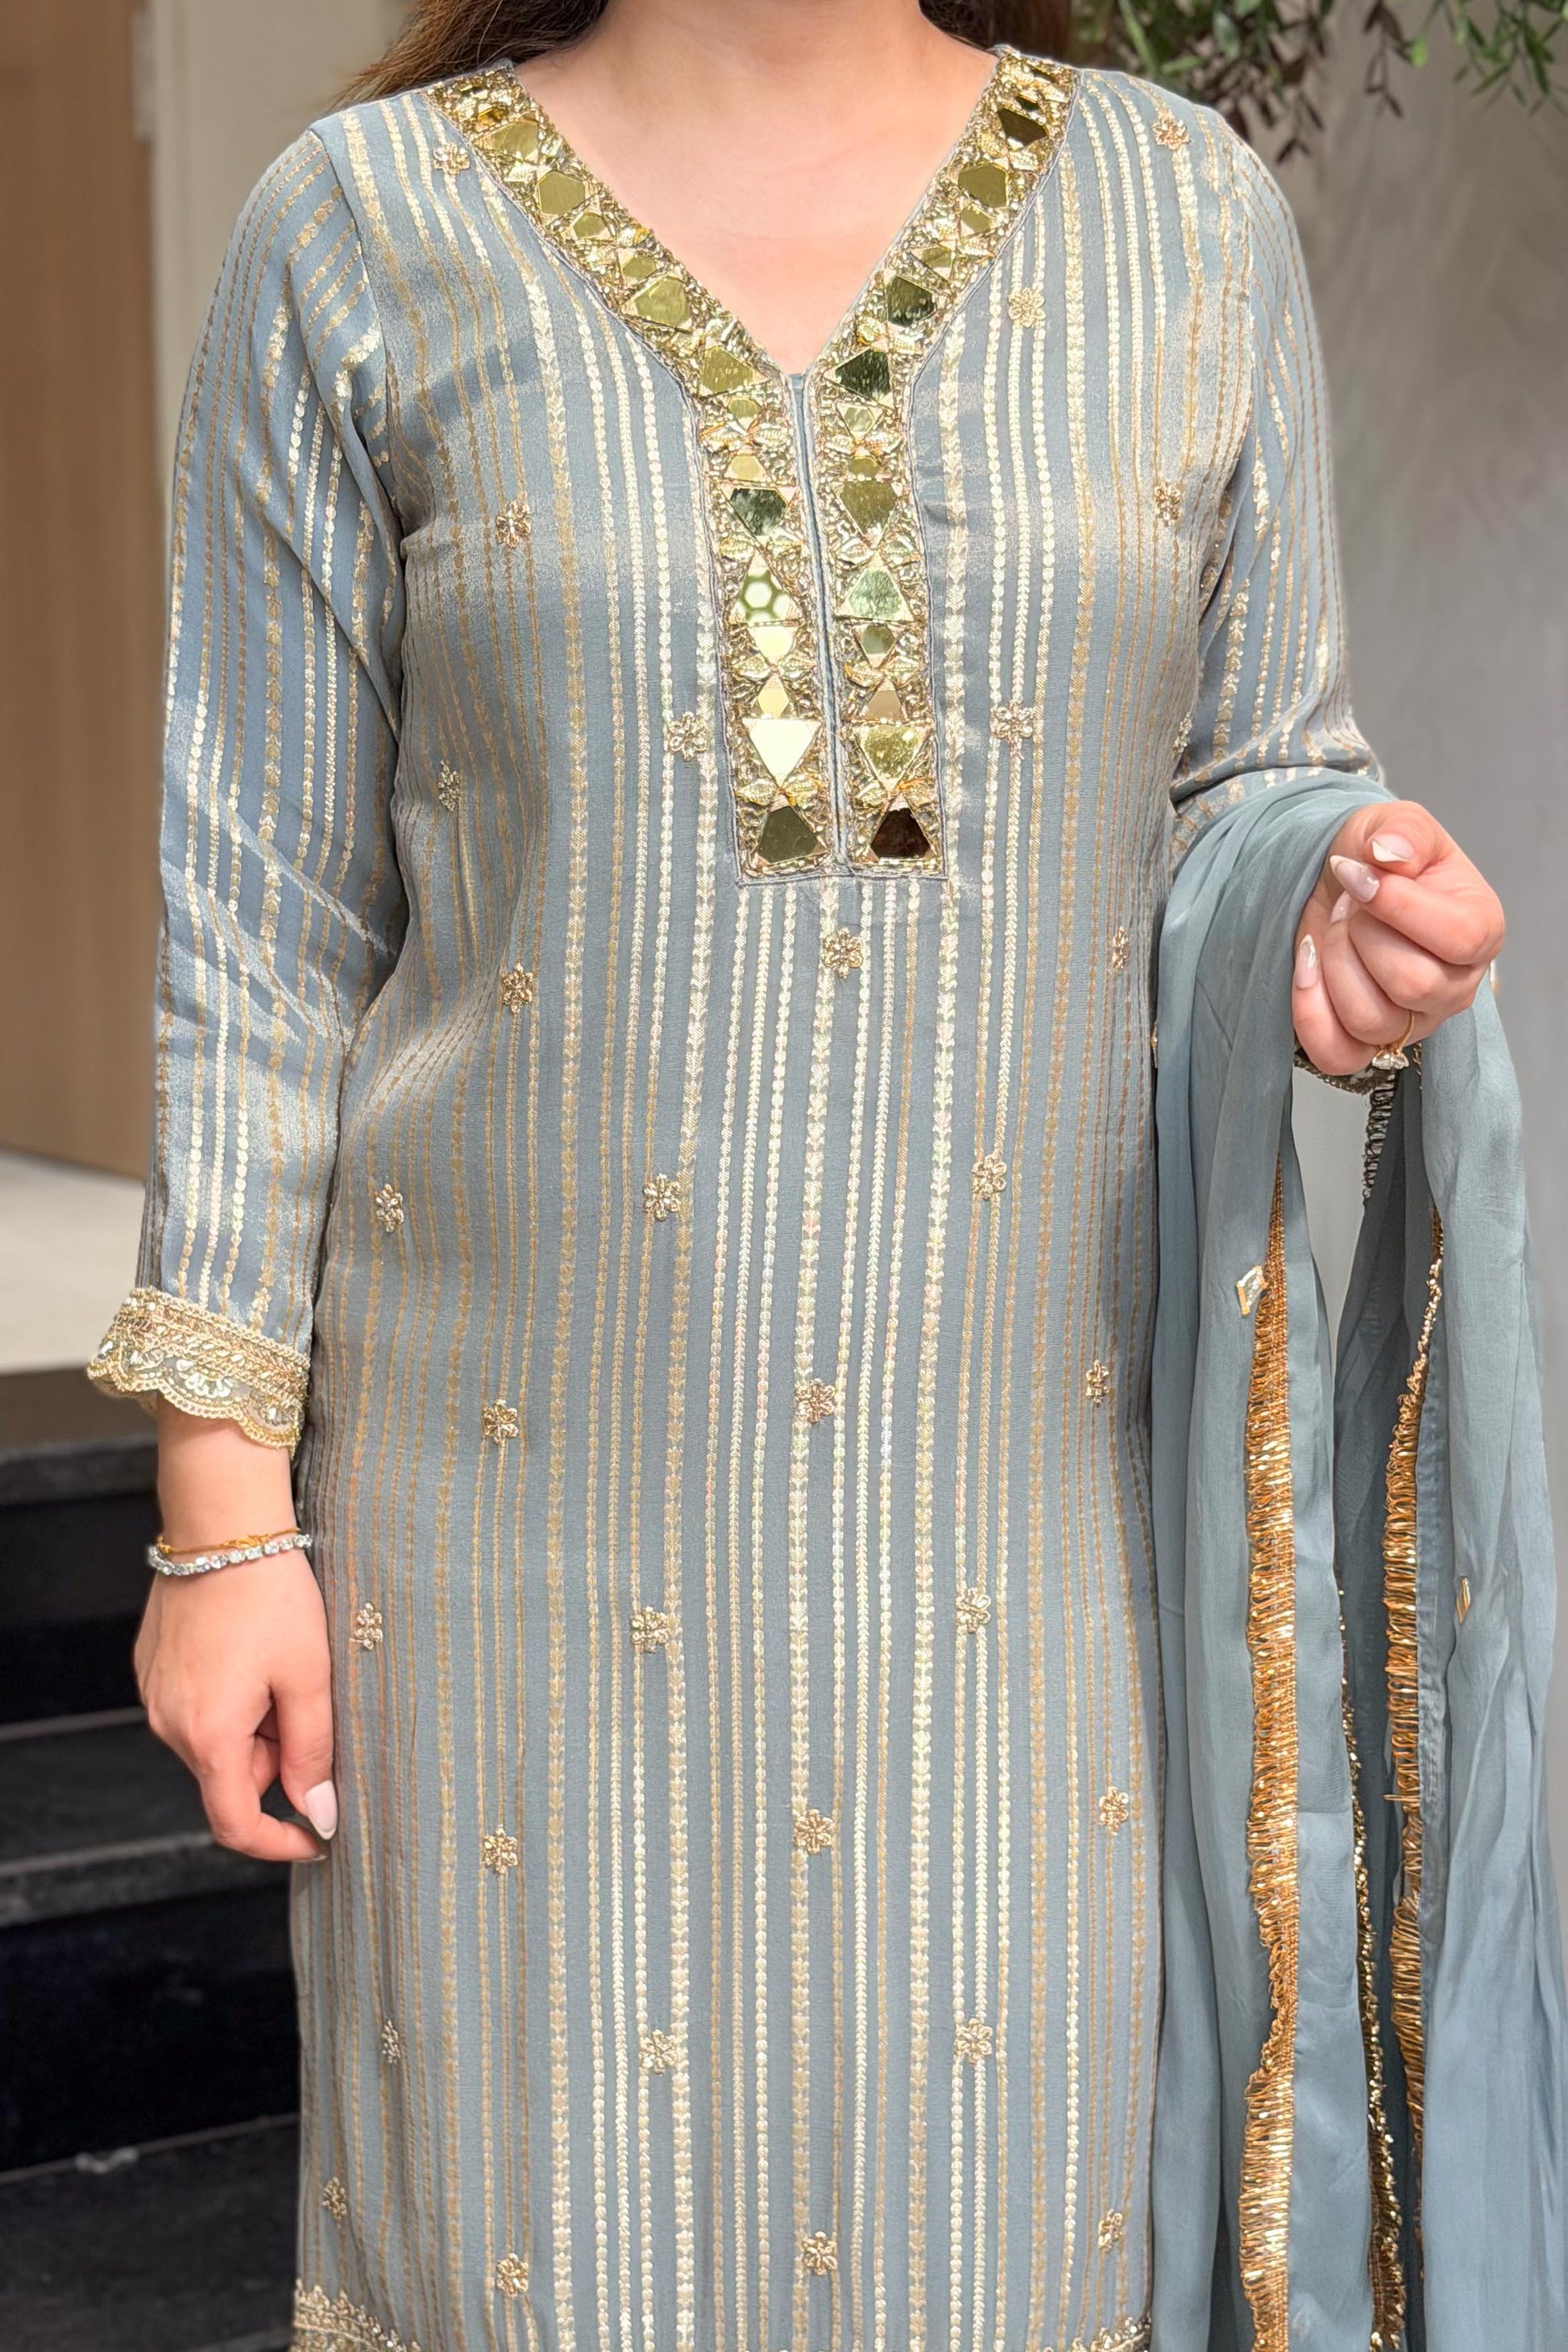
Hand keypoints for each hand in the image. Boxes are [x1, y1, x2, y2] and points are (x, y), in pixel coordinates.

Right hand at [137, 1407, 334, 1862]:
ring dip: (256, 1722)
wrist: (221, 1526)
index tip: (318, 1838)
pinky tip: (250, 1648)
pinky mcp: (153, 1670)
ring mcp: (155, 1696)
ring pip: (218, 1740)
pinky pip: (198, 1708)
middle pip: (232, 1775)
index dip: (278, 1843)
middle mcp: (170, 1724)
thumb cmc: (272, 1596)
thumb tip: (319, 1813)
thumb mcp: (309, 1676)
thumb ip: (313, 1753)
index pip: (235, 1822)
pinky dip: (232, 1697)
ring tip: (279, 1660)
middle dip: (276, 1754)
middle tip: (307, 1696)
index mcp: (208, 1734)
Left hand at [1291, 799, 1503, 1076]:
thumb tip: (1389, 854)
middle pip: (1411, 983)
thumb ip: (1402, 832)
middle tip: (1347, 906)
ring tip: (1333, 932)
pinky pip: (1337, 1054)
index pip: (1458, 938)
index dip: (1397, 907)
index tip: (1357, 875)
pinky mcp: (1368, 1046)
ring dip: (1334, 966)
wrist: (1340, 886)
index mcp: (1481, 930)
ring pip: (1371, 1020)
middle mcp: (1455, 986)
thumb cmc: (1377, 860)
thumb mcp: (1395, 825)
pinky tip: (1307, 966)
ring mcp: (1413, 1023)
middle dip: (1360, 935)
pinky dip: (1310, 1012)